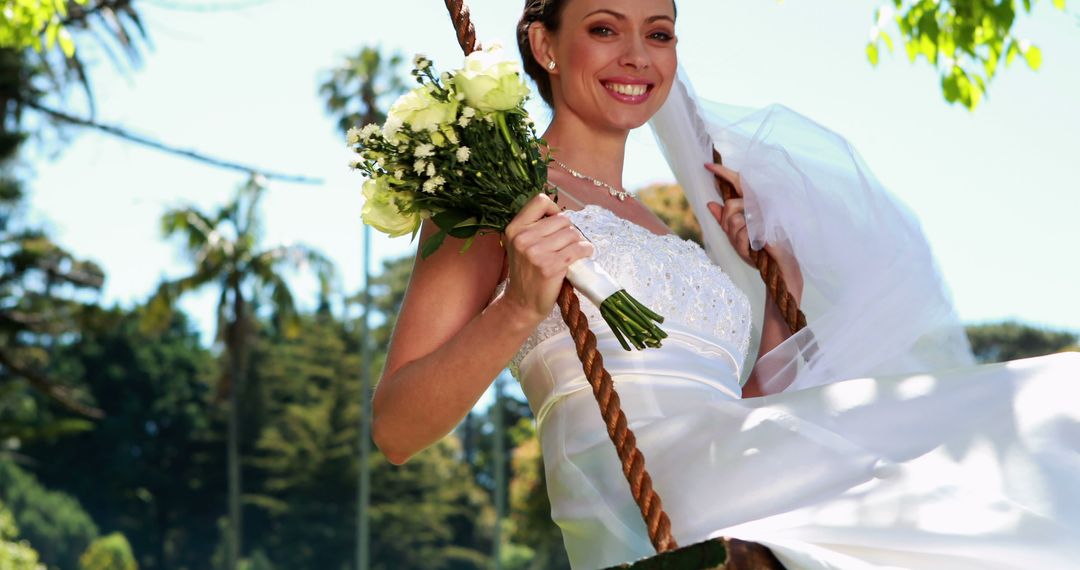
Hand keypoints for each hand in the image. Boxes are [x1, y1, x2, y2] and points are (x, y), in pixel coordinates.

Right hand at [501, 193, 594, 325]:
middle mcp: (523, 238)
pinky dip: (586, 251)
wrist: (521, 304)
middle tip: (566, 245)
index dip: (554, 210)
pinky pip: (578, 249)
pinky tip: (584, 255)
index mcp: (514, 229)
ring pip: (572, 234)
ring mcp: (536, 253)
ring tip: (573, 253)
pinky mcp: (550, 267)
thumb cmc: (526, 273)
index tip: (556, 223)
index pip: (540, 201)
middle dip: (569, 231)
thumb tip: (563, 215)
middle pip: (562, 219)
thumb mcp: (519, 245)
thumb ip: (533, 227)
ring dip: (578, 242)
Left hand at [704, 163, 802, 298]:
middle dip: (727, 224)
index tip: (707, 165)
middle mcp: (760, 205)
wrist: (779, 269)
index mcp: (753, 206)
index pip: (738, 184)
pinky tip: (755, 248)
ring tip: (750, 245)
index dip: (723, 173)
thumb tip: (710, 203)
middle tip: (737, 238)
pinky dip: (743, 245)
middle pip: (730, 204)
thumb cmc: (760, 253)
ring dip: (736, 239)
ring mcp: (766, 214)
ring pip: (734, 220)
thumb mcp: (737, 237)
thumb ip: (725, 220)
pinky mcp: (768, 226)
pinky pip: (744, 233)